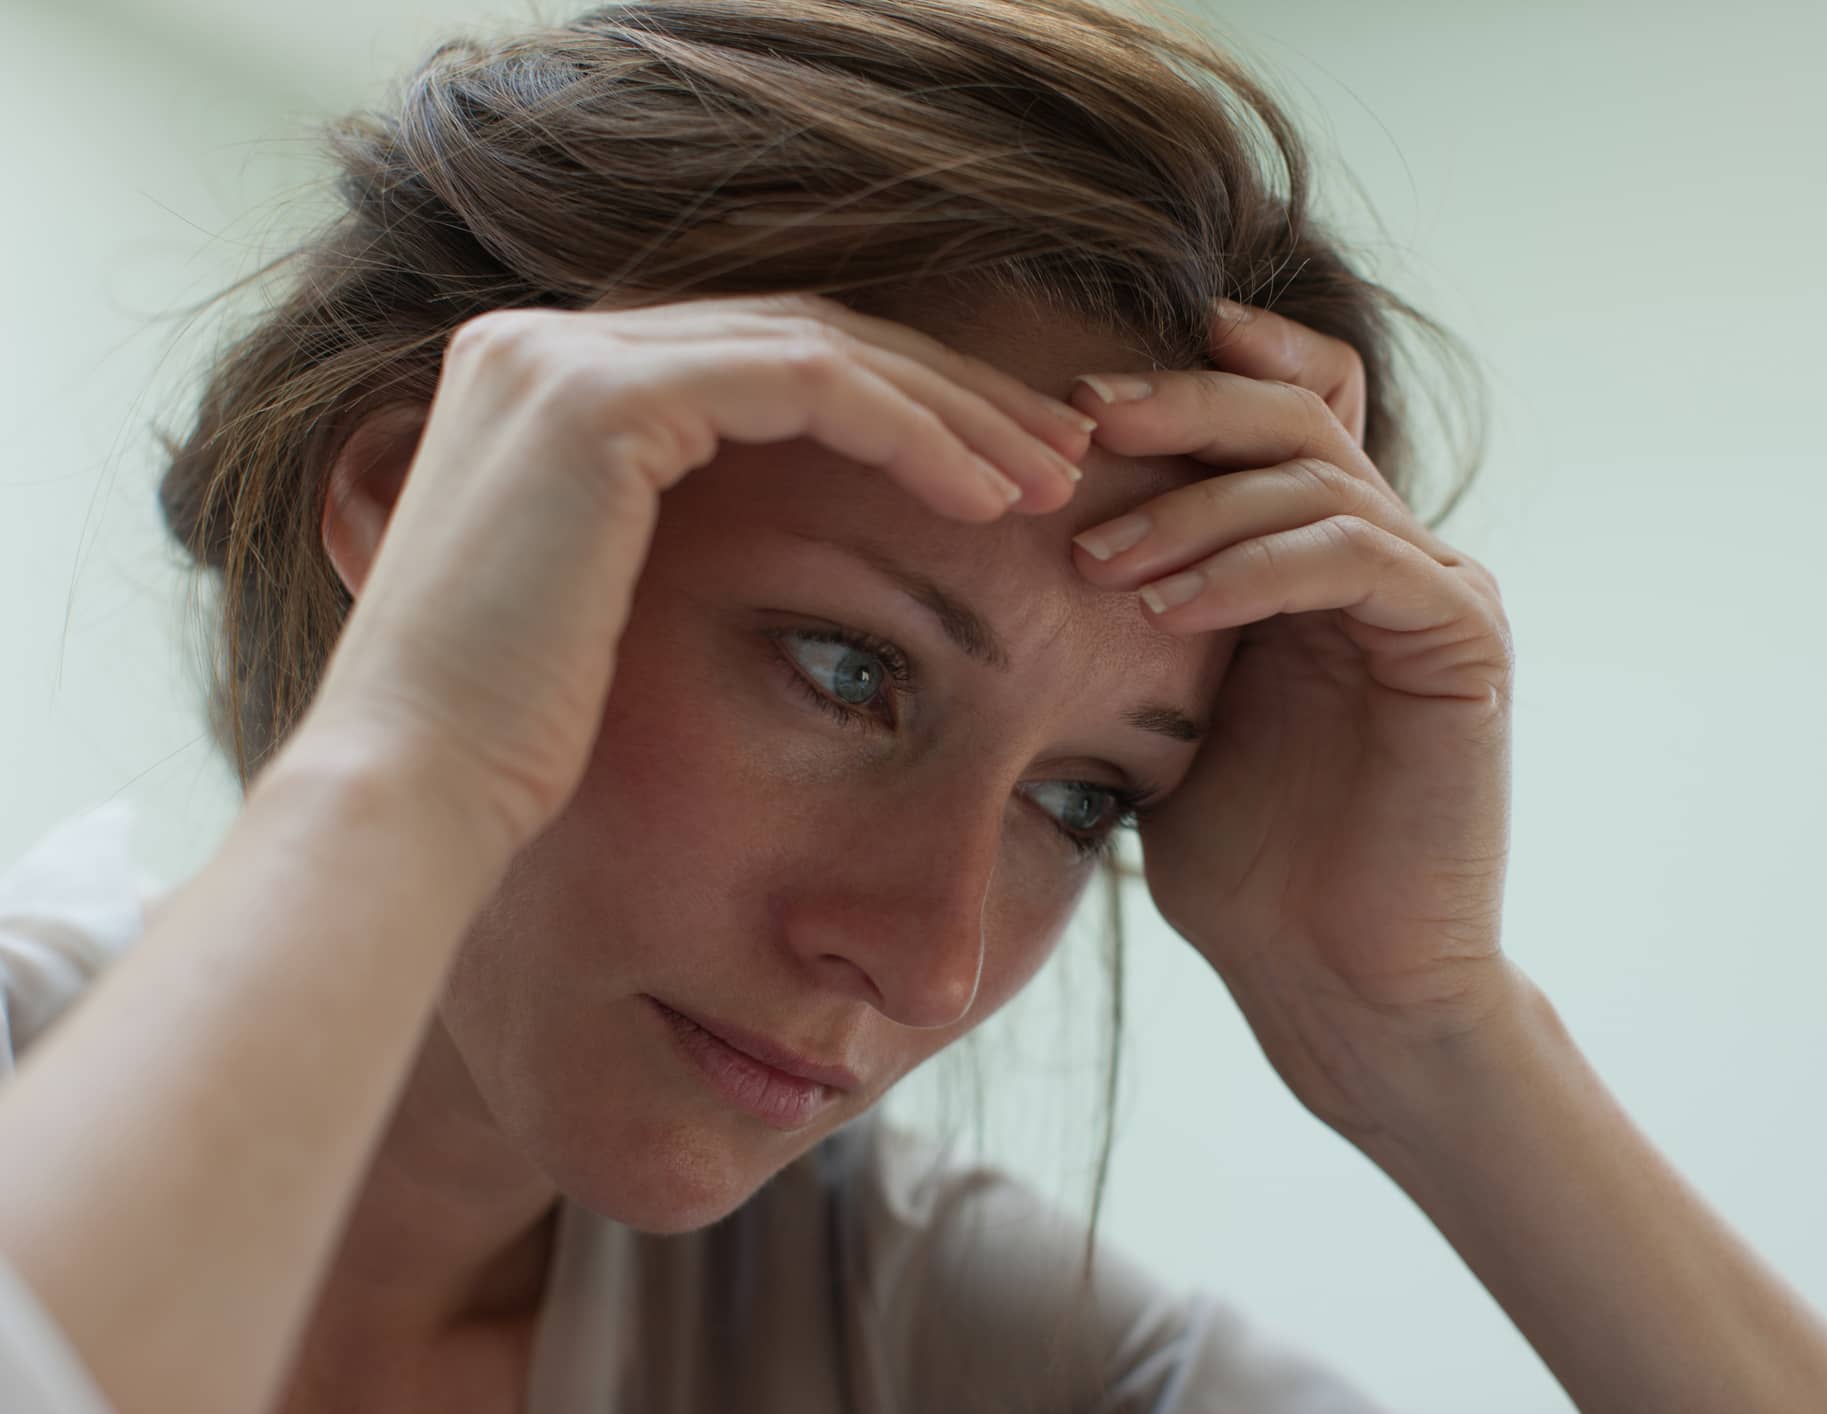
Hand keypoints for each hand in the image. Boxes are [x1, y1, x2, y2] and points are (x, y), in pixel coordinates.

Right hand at [299, 292, 1091, 850]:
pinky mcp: (598, 400)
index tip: (1004, 473)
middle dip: (948, 393)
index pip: (763, 360)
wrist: (416, 802)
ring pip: (822, 347)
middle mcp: (544, 344)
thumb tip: (797, 541)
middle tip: (1060, 455)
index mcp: (545, 387)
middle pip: (804, 333)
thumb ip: (678, 532)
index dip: (900, 405)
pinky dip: (913, 434)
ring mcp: (562, 358)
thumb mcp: (618, 612)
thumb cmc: (521, 749)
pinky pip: (809, 386)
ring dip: (955, 412)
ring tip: (1053, 481)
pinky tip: (989, 502)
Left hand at [1066, 302, 1513, 1138]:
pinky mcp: (1462, 640)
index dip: (1200, 377)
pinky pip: (1359, 559)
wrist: (1338, 983)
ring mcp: (1434, 590)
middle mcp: (1388, 556)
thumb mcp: (1161, 718)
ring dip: (1195, 508)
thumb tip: (1013, 550)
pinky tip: (1170, 609)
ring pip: (1319, 479)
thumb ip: (1135, 619)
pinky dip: (1257, 568)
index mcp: (1317, 560)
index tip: (1081, 389)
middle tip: (1082, 419)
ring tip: (1097, 562)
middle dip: (1183, 406)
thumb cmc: (1247, 869)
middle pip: (1297, 415)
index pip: (1281, 413)